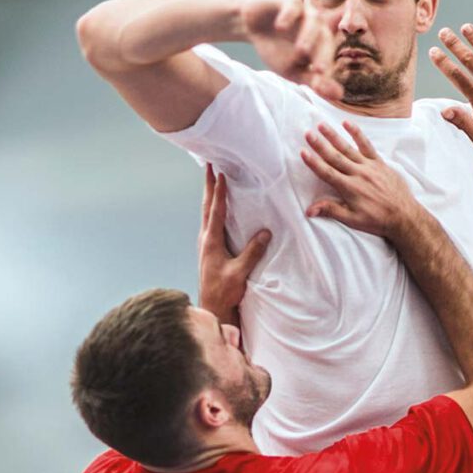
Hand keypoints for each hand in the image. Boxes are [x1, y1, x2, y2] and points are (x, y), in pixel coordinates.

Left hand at [198, 165, 270, 321]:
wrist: (212, 308)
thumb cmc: (224, 292)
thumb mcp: (240, 272)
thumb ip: (252, 252)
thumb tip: (266, 232)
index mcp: (211, 241)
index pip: (215, 211)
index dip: (218, 192)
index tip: (220, 173)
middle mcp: (206, 239)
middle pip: (206, 206)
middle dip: (208, 185)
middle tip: (209, 165)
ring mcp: (207, 244)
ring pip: (207, 213)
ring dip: (210, 195)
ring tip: (213, 180)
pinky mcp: (211, 249)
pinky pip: (211, 223)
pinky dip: (214, 209)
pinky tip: (219, 209)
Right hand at [241, 0, 343, 100]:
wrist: (253, 25)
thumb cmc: (276, 48)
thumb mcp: (292, 70)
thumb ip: (314, 82)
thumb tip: (339, 96)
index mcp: (321, 45)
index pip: (327, 58)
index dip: (327, 71)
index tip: (323, 85)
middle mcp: (317, 28)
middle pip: (325, 39)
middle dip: (322, 55)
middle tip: (319, 71)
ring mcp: (305, 12)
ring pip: (313, 21)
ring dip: (309, 36)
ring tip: (301, 50)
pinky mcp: (290, 0)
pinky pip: (293, 6)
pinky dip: (289, 16)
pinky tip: (281, 26)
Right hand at [300, 122, 417, 239]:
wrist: (404, 216)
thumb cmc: (377, 220)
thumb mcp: (353, 220)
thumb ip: (331, 211)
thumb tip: (309, 210)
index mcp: (349, 188)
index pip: (327, 173)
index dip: (313, 162)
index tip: (303, 152)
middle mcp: (358, 174)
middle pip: (335, 157)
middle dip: (320, 145)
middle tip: (308, 133)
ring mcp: (369, 166)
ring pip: (348, 148)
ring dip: (334, 136)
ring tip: (322, 125)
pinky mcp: (379, 163)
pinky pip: (367, 145)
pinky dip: (357, 134)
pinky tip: (347, 123)